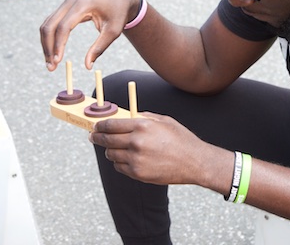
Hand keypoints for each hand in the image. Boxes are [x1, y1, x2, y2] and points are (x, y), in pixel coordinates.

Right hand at [40, 0, 138, 70]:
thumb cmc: (118, 13)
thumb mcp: (114, 31)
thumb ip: (100, 47)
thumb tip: (87, 66)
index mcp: (83, 5)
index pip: (64, 27)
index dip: (59, 45)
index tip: (58, 61)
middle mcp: (70, 2)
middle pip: (50, 26)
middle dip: (48, 47)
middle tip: (51, 67)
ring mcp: (65, 4)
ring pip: (47, 25)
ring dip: (46, 45)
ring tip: (50, 64)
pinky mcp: (64, 9)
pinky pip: (51, 23)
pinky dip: (49, 38)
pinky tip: (52, 53)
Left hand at [89, 113, 208, 184]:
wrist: (194, 162)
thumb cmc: (181, 139)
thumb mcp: (164, 121)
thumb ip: (143, 117)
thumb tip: (126, 116)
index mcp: (142, 126)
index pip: (111, 124)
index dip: (100, 125)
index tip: (96, 126)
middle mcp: (136, 142)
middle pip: (106, 140)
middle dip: (97, 138)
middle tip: (94, 137)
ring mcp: (136, 159)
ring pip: (111, 154)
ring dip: (110, 150)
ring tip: (114, 148)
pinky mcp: (138, 173)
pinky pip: (119, 167)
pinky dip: (120, 162)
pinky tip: (127, 158)